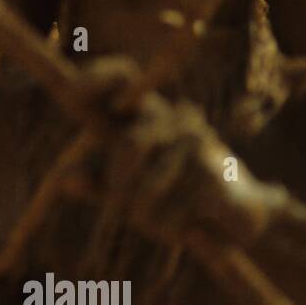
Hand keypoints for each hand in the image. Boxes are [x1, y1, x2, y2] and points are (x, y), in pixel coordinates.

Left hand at [80, 89, 277, 249]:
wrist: (240, 220)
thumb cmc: (176, 201)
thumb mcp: (130, 196)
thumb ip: (98, 187)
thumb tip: (65, 180)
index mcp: (149, 118)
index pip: (125, 77)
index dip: (99, 75)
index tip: (71, 95)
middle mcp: (174, 119)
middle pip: (130, 145)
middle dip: (120, 185)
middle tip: (124, 210)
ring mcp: (198, 143)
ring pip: (147, 182)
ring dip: (143, 212)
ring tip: (156, 224)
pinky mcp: (215, 173)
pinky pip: (171, 208)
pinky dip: (168, 227)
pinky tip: (185, 229)